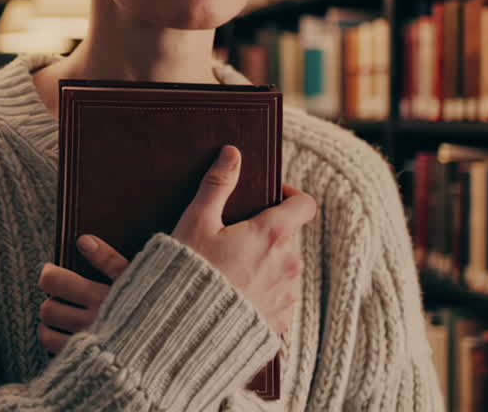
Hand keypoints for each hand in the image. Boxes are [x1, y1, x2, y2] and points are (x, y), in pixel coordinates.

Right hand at [34, 145, 315, 354]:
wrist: (183, 334)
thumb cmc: (187, 273)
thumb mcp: (196, 222)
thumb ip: (217, 185)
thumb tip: (232, 153)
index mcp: (272, 234)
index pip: (304, 204)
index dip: (290, 195)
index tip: (269, 196)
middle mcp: (288, 265)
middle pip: (288, 237)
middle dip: (265, 233)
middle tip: (231, 238)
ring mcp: (286, 297)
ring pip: (283, 269)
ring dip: (264, 265)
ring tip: (228, 272)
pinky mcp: (278, 325)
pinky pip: (276, 301)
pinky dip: (260, 295)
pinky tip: (232, 297)